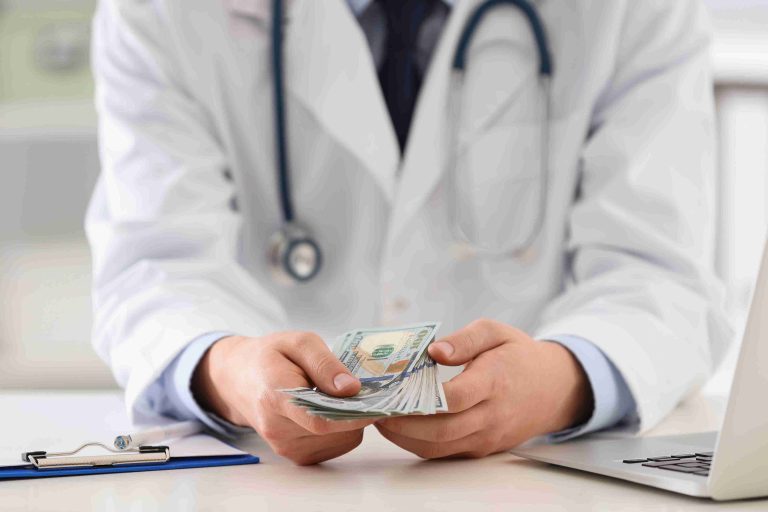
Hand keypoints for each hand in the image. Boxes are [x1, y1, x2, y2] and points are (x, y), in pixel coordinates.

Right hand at [192, 333, 375, 464]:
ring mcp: (283, 445)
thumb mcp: (297, 342)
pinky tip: (329, 410)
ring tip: (337, 397)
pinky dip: (340, 431)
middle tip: (360, 389)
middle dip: (354, 411)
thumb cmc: (270, 355)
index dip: (354, 416)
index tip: (376, 402)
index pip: (321, 420)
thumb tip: (352, 388)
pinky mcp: (293, 455)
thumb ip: (324, 364)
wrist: (237, 378)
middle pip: (334, 431)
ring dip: (348, 422)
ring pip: (339, 441)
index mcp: (276, 395)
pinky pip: (332, 447)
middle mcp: (277, 427)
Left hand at [375, 319, 592, 458]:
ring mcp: (487, 436)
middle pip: (441, 430)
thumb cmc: (518, 355)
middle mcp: (491, 415)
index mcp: (495, 382)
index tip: (392, 388)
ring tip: (380, 419)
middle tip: (375, 410)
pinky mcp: (482, 448)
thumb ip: (465, 339)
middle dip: (402, 424)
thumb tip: (434, 351)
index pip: (456, 397)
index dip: (422, 397)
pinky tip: (400, 428)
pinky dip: (419, 444)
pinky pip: (445, 453)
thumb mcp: (496, 332)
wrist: (554, 389)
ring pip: (439, 447)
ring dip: (405, 438)